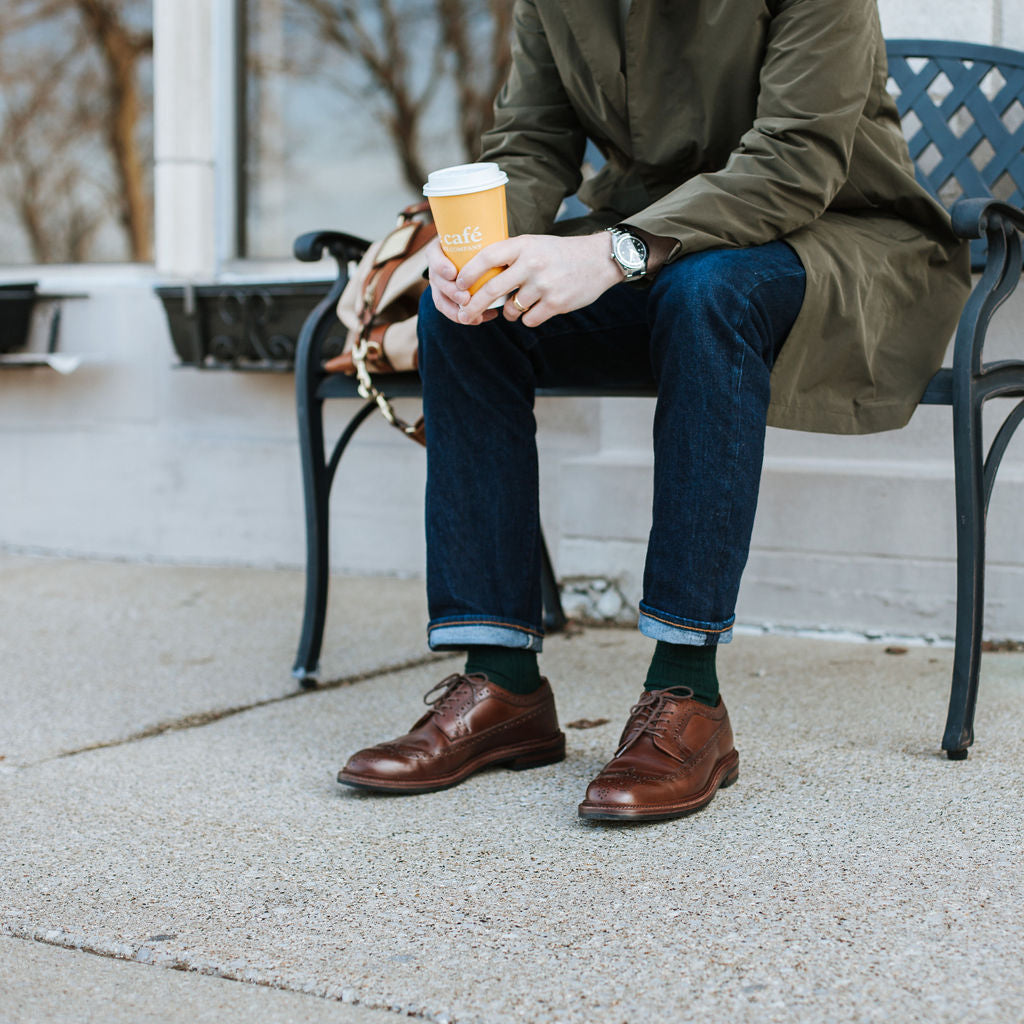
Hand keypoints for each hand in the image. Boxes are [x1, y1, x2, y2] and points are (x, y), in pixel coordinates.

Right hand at [425, 237, 499, 325]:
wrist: (480, 256)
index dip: (440, 266)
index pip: (433, 255)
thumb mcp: (481, 239)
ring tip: (476, 315)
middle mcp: (436, 267)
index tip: (453, 273)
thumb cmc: (482, 244)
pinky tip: (481, 319)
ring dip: (456, 310)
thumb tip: (505, 245)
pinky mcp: (446, 298)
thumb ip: (487, 242)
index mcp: (440, 248)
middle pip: (437, 281)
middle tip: (466, 298)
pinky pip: (450, 311)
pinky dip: (464, 317)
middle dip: (451, 291)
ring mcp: (439, 284)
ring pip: (441, 299)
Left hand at [455, 233, 623, 326]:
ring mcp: (544, 285)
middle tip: (463, 315)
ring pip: (511, 309)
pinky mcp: (556, 303)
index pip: (487, 257)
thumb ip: (510, 255)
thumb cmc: (559, 253)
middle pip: (492, 289)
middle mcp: (532, 263)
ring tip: (517, 305)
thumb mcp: (534, 243)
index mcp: (523, 245)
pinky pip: (529, 319)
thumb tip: (477, 273)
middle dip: (473, 306)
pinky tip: (538, 308)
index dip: (468, 273)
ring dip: (508, 312)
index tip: (458, 285)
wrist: (597, 260)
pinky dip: (528, 318)